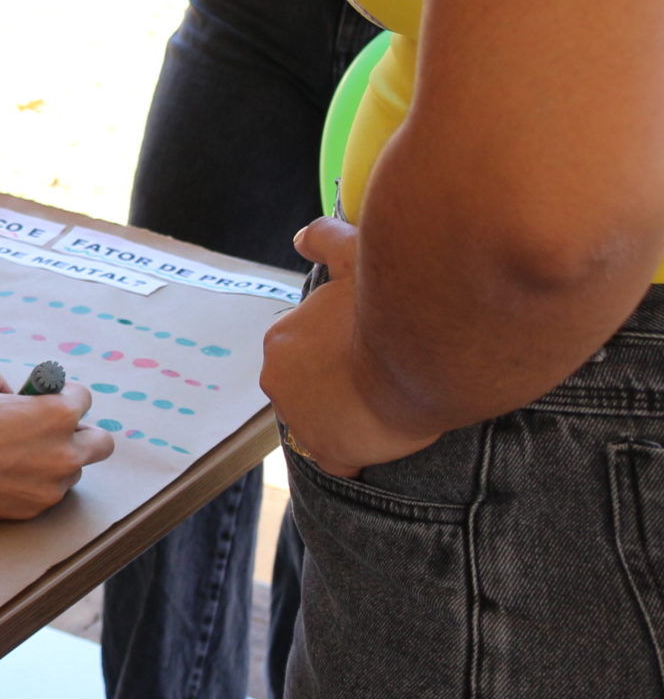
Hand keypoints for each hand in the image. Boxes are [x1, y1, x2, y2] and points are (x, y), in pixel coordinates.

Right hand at [0, 369, 112, 520]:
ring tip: (18, 454)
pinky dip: (32, 483)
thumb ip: (1, 384)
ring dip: (54, 461)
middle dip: (82, 433)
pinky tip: (2, 474)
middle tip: (53, 430)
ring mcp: (48, 487)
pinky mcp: (30, 511)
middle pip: (101, 444)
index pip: (83, 399)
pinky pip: (45, 494)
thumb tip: (5, 393)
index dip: (63, 394)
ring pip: (71, 472)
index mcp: (56, 415)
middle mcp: (62, 453)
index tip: (49, 397)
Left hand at [262, 218, 437, 477]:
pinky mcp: (329, 451)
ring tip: (389, 403)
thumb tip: (301, 238)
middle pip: (312, 387)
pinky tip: (381, 442)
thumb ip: (326, 241)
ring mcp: (300, 419)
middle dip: (342, 384)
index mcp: (280, 338)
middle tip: (386, 375)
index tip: (372, 348)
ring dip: (349, 417)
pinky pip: (340, 460)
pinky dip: (357, 455)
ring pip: (324, 420)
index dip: (342, 350)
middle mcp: (277, 379)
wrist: (421, 352)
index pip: (307, 351)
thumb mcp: (355, 257)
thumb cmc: (386, 303)